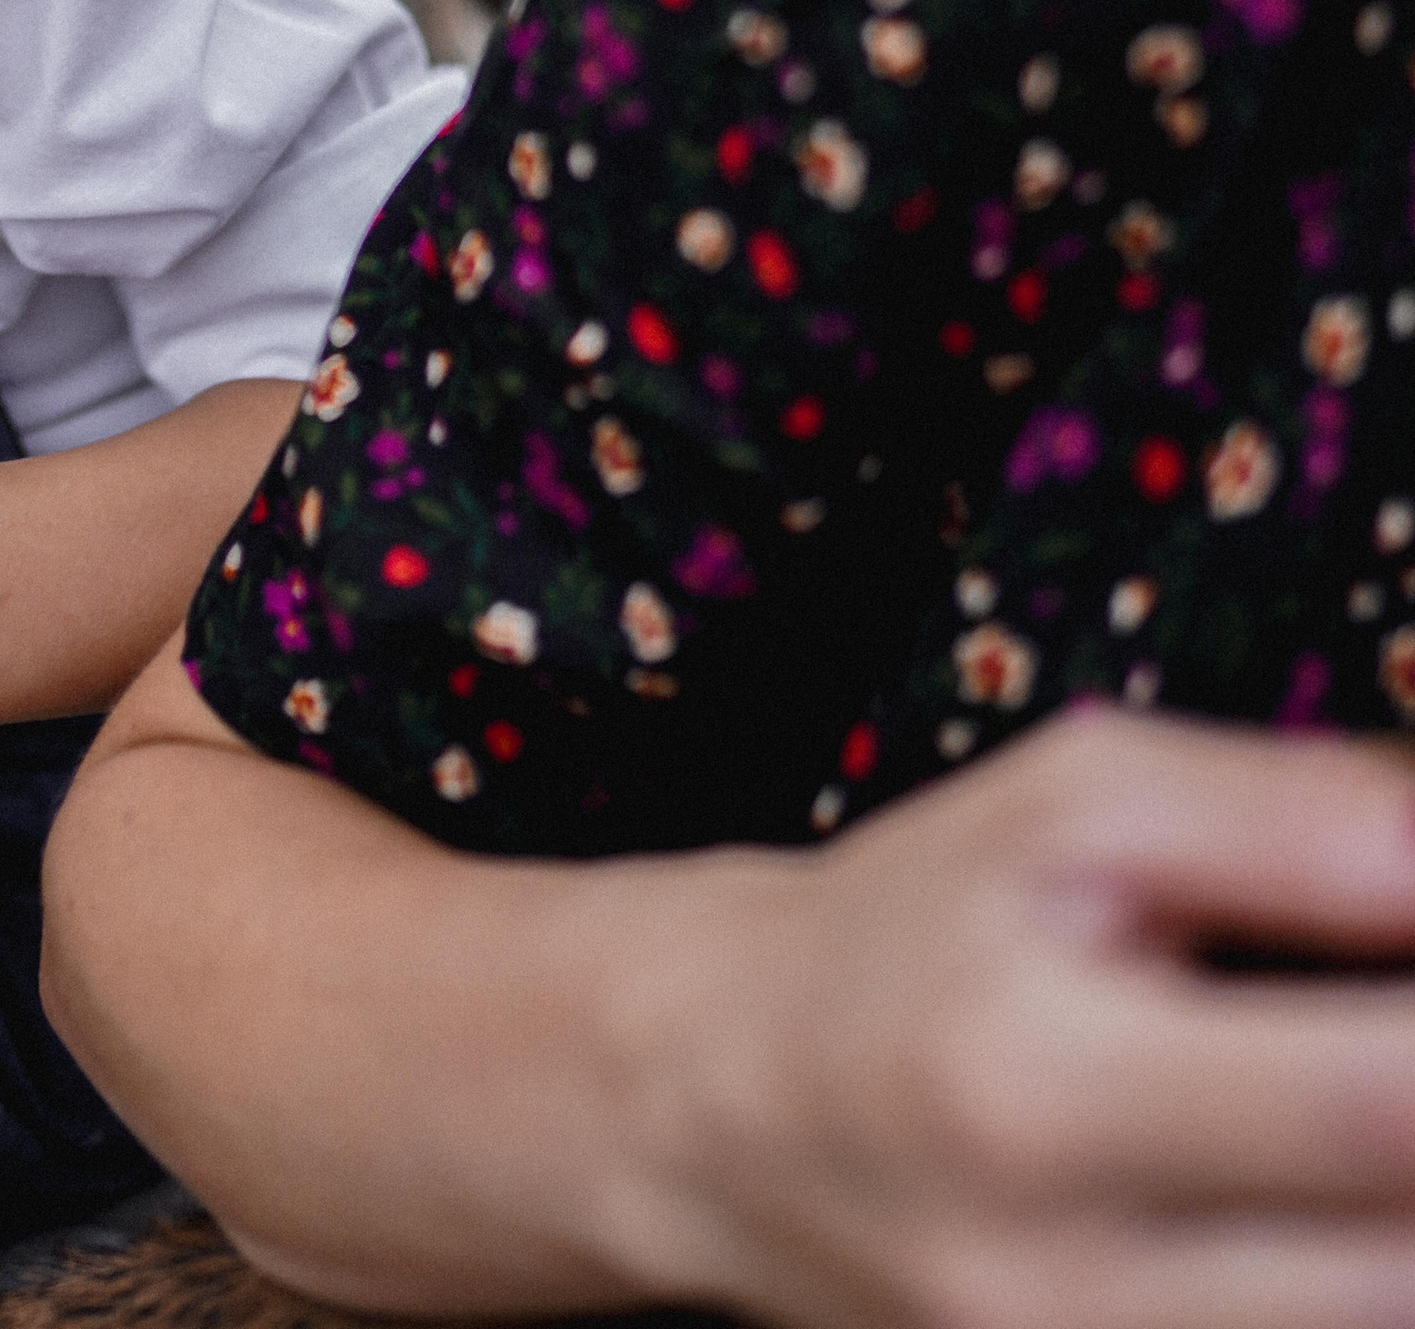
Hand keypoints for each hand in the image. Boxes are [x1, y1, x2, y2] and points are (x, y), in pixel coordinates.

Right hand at [639, 707, 1414, 1328]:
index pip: (1369, 1103)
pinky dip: (1349, 1274)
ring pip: (1368, 1320)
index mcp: (1036, 1078)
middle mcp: (1062, 1283)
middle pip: (1397, 1263)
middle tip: (1397, 1038)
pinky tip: (1328, 1198)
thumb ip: (1289, 817)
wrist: (730, 1108)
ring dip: (1401, 1214)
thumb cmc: (914, 932)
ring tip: (1366, 1110)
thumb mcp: (1071, 801)